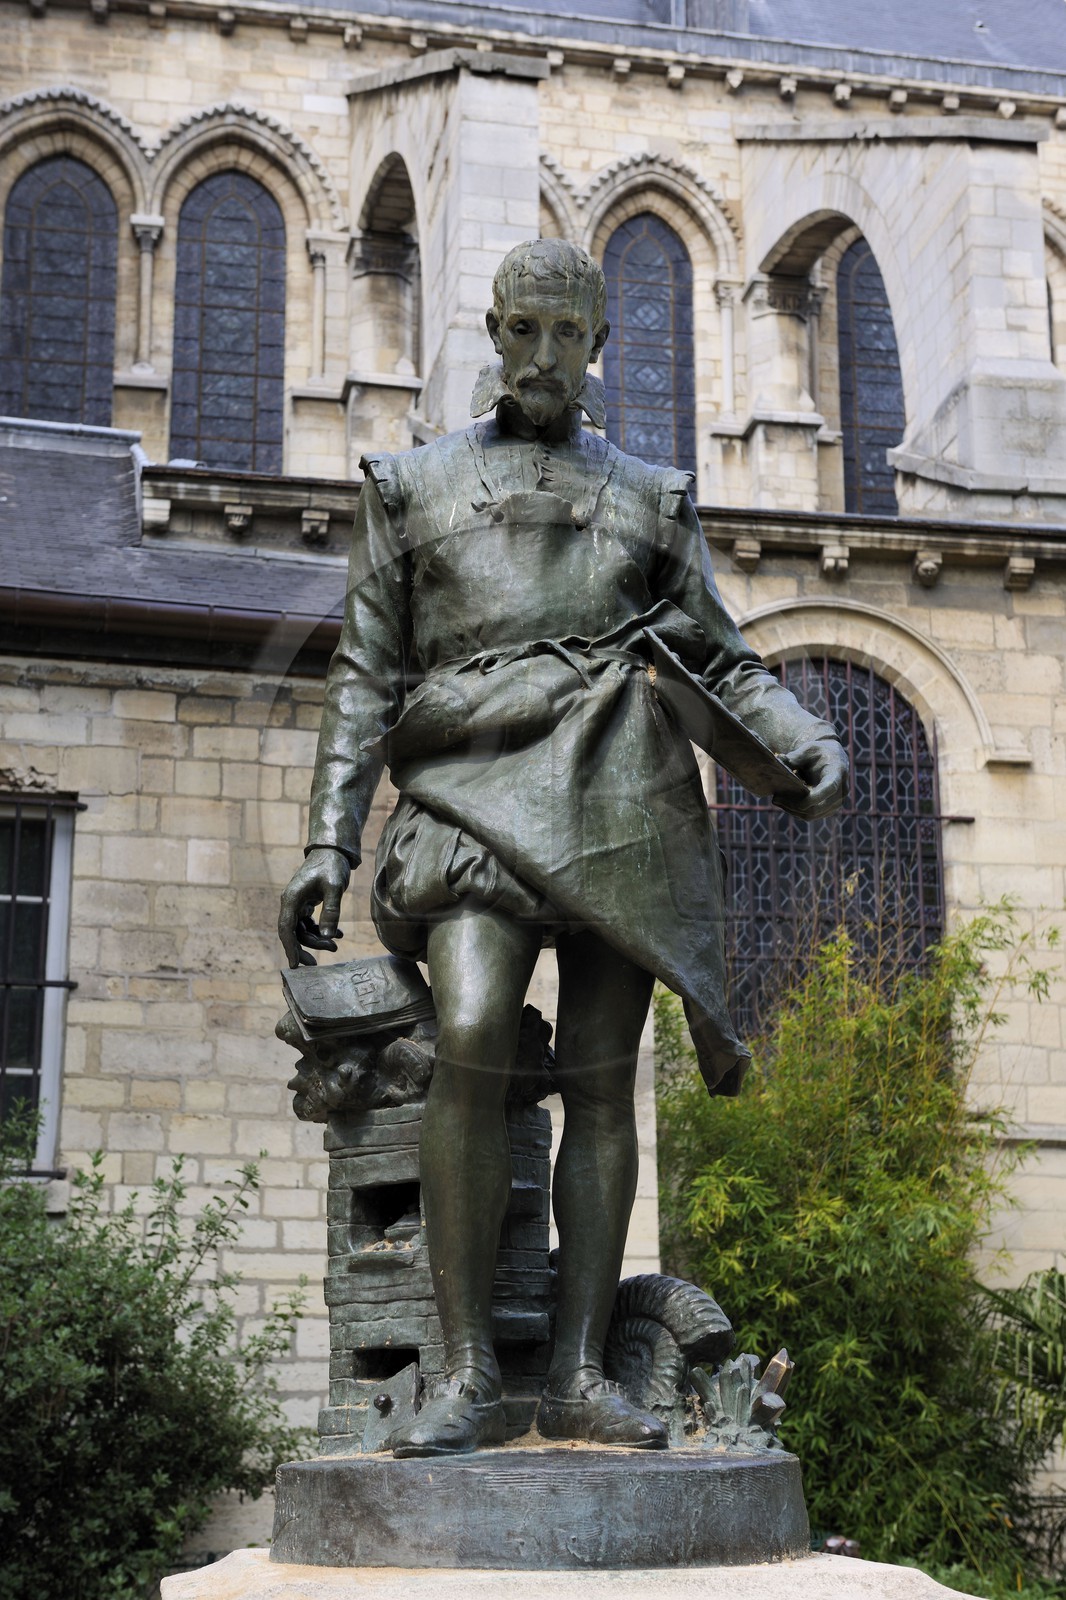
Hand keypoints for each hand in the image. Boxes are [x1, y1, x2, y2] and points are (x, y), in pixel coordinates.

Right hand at [278, 847, 351, 967]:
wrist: (333, 850)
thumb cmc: (332, 865)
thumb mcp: (334, 888)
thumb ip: (331, 912)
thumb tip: (328, 937)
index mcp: (291, 898)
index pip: (286, 928)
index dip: (289, 948)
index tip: (295, 965)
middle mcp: (290, 902)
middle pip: (292, 932)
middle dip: (305, 948)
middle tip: (316, 964)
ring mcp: (297, 903)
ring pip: (302, 930)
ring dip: (317, 940)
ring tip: (336, 945)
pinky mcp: (306, 903)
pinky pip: (309, 923)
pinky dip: (321, 930)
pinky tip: (338, 935)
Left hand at [774, 738, 848, 820]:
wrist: (833, 758)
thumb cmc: (819, 753)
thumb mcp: (807, 750)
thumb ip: (794, 757)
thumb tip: (777, 759)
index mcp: (837, 774)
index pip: (828, 789)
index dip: (810, 797)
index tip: (787, 793)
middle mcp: (841, 792)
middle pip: (816, 808)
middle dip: (793, 805)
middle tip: (775, 798)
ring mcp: (836, 803)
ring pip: (812, 815)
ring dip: (792, 810)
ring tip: (777, 800)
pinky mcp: (830, 810)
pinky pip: (812, 816)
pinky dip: (797, 811)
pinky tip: (785, 803)